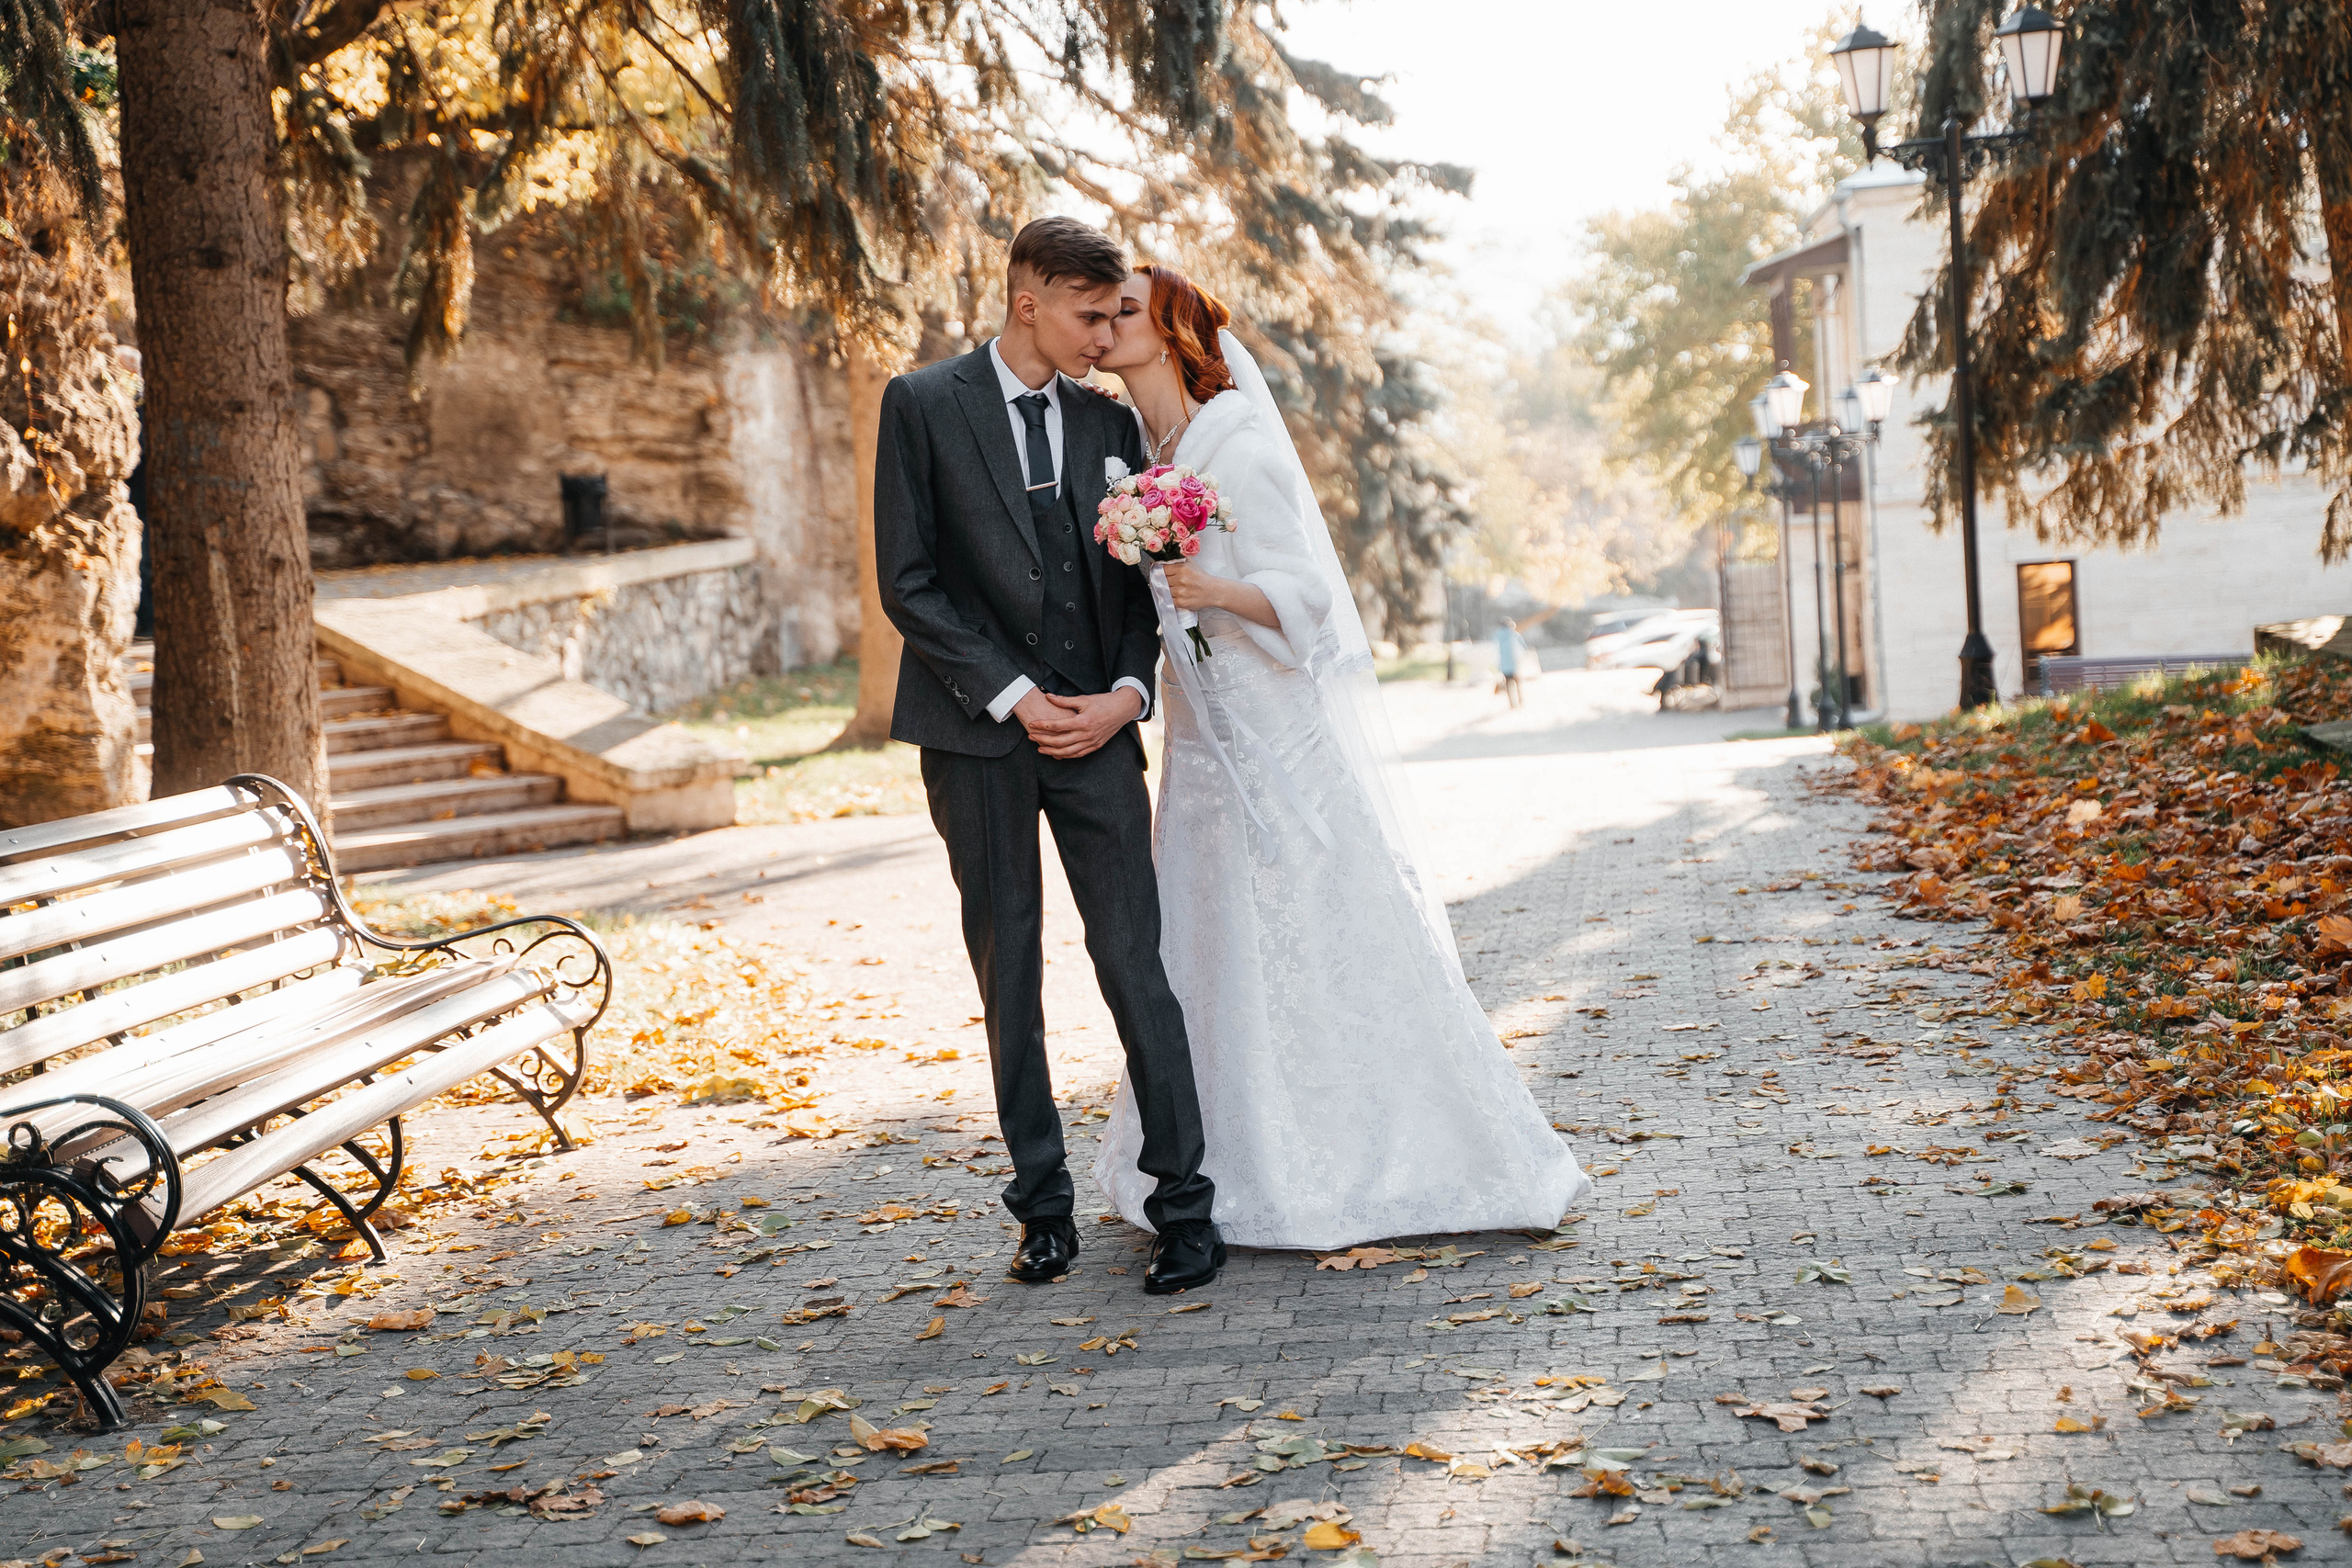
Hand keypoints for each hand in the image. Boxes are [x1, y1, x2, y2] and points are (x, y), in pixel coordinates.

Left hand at [1018, 687, 1143, 758]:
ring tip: (1040, 748)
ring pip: (1067, 751)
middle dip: (1043, 740)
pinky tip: (1056, 754)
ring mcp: (1092, 742)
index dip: (1042, 725)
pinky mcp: (1095, 746)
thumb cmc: (1103, 702)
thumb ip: (1064, 700)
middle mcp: (1087, 734)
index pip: (1057, 726)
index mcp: (1083, 721)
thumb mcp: (1083, 699)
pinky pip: (1078, 754)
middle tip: (1031, 737)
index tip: (1032, 724)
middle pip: (1059, 741)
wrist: (1123, 709)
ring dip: (1052, 751)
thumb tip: (1049, 697)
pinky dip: (1066, 755)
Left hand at [1161, 560, 1224, 613]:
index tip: (1159, 573)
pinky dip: (1170, 599)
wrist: (1213, 591)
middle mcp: (1181, 579)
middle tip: (1167, 582)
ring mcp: (1181, 592)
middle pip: (1161, 580)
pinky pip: (1168, 600)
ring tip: (1173, 589)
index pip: (1162, 569)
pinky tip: (1176, 596)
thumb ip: (1178, 559)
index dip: (1159, 571)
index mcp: (1182, 568)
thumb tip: (1164, 557)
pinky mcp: (1181, 602)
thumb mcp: (1191, 563)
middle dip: (1162, 581)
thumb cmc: (1201, 577)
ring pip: (1164, 590)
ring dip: (1166, 590)